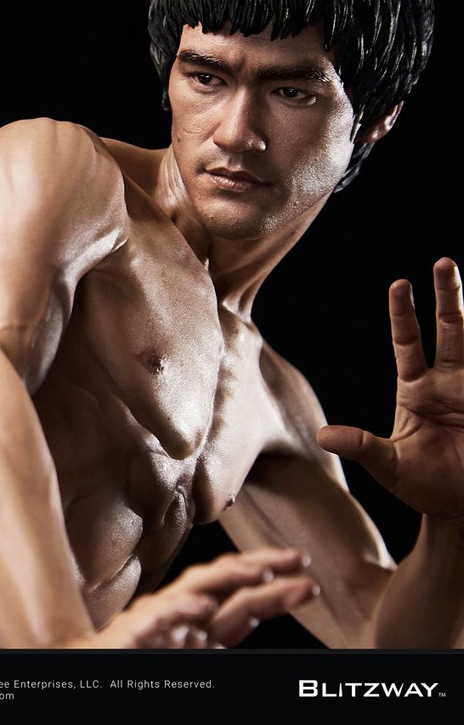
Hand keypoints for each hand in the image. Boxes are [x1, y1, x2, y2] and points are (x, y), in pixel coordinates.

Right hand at [72, 548, 316, 648]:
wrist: (80, 667)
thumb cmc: (134, 656)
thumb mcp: (189, 646)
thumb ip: (219, 631)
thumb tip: (256, 614)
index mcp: (195, 621)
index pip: (240, 597)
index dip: (272, 584)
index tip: (306, 574)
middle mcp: (177, 615)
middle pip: (224, 586)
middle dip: (261, 569)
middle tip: (298, 561)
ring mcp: (154, 623)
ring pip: (192, 592)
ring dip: (226, 580)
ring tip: (259, 573)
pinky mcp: (131, 635)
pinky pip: (156, 621)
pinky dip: (179, 612)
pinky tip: (202, 607)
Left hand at [317, 258, 463, 520]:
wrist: (462, 509)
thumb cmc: (424, 486)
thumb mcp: (389, 466)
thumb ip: (362, 447)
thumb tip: (323, 437)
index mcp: (417, 392)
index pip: (408, 344)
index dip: (404, 315)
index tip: (400, 285)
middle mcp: (448, 384)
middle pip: (449, 331)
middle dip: (448, 297)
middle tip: (444, 262)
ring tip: (462, 278)